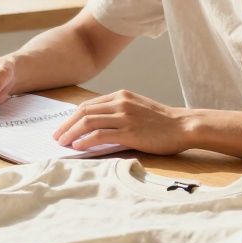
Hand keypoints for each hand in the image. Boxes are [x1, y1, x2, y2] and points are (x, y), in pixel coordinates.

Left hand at [52, 90, 194, 154]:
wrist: (184, 126)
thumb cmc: (162, 122)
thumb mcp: (137, 108)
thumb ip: (118, 112)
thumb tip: (95, 126)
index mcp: (120, 95)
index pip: (88, 105)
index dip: (72, 117)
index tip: (63, 128)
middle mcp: (120, 103)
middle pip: (83, 112)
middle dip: (66, 125)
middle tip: (57, 137)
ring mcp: (124, 116)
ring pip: (88, 122)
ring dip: (72, 133)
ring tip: (63, 143)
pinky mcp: (130, 132)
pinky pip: (101, 134)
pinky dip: (86, 140)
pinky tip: (78, 146)